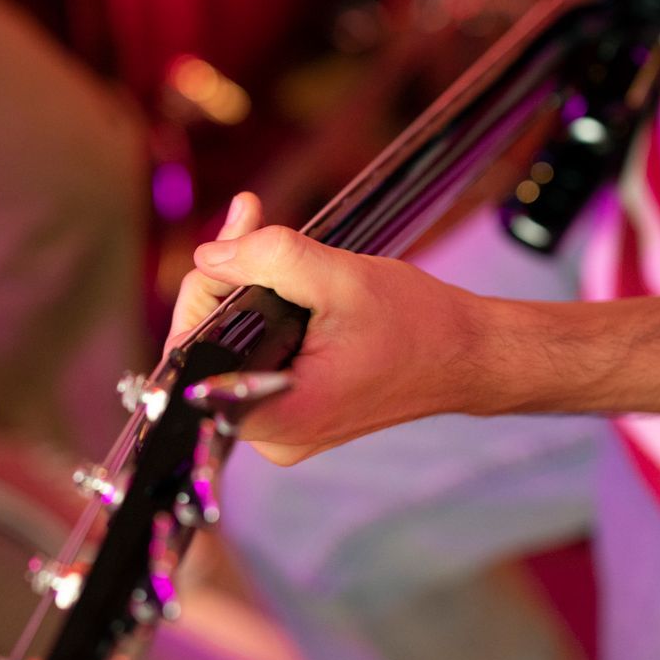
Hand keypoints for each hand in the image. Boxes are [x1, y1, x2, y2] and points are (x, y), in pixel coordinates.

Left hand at [168, 193, 486, 464]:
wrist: (467, 355)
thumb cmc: (417, 326)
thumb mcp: (340, 277)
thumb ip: (268, 258)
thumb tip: (209, 254)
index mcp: (277, 418)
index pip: (192, 360)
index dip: (200, 298)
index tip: (233, 253)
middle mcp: (271, 437)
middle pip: (206, 350)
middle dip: (223, 280)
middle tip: (250, 223)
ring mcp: (281, 428)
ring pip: (228, 349)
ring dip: (240, 290)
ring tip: (265, 240)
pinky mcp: (291, 412)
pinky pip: (252, 357)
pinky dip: (258, 312)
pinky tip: (277, 275)